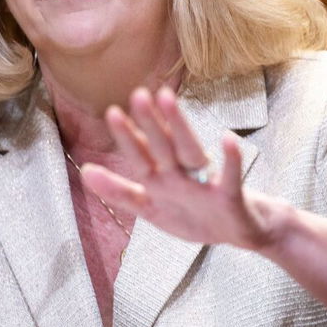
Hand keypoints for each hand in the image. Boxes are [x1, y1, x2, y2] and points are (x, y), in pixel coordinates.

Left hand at [79, 86, 284, 250]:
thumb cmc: (194, 214)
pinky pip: (230, 176)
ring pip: (191, 151)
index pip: (142, 155)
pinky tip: (227, 138)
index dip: (128, 137)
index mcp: (163, 177)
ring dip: (179, 126)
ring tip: (168, 100)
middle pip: (164, 146)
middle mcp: (183, 173)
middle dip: (150, 123)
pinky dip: (231, 159)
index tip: (113, 112)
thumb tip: (84, 170)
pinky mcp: (230, 196)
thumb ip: (119, 191)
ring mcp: (207, 182)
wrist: (241, 232)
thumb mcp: (152, 208)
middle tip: (137, 94)